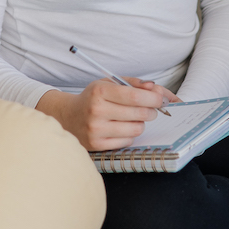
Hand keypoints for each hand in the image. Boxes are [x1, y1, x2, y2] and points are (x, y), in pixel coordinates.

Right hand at [35, 78, 173, 150]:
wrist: (68, 116)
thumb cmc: (93, 98)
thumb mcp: (108, 83)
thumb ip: (133, 83)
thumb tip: (155, 89)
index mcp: (99, 92)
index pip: (135, 96)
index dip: (153, 98)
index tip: (160, 99)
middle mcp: (96, 111)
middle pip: (139, 113)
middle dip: (151, 110)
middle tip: (150, 108)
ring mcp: (96, 130)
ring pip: (136, 129)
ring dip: (140, 123)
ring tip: (133, 118)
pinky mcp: (97, 145)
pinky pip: (127, 140)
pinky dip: (130, 134)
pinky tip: (122, 127)